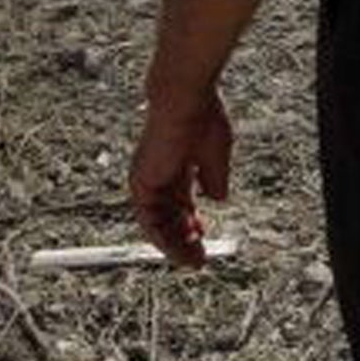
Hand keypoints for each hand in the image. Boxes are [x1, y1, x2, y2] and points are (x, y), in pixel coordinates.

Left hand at [129, 88, 233, 267]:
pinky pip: (149, 222)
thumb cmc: (202, 118)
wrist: (184, 100)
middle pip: (169, 216)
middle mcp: (159, 174)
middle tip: (199, 257)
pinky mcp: (142, 184)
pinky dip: (164, 238)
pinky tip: (181, 249)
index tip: (204, 235)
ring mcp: (149, 180)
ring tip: (194, 260)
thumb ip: (215, 178)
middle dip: (185, 238)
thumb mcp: (216, 155)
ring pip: (158, 224)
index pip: (180, 202)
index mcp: (177, 165)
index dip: (191, 221)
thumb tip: (217, 198)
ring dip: (175, 244)